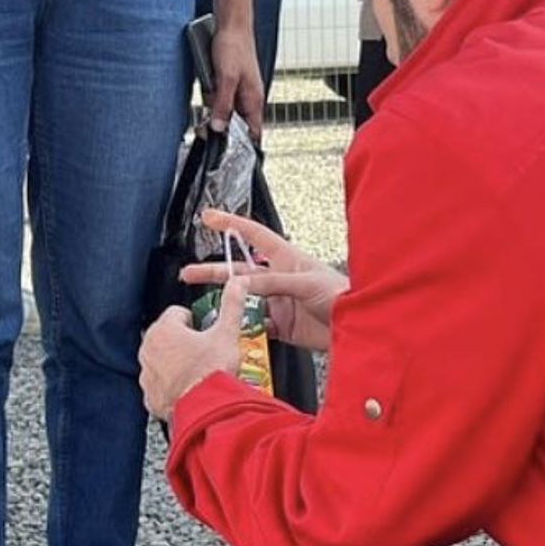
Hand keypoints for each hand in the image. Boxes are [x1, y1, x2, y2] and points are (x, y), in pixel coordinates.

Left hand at [140, 275, 250, 419]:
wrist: (206, 411)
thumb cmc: (211, 373)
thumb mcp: (227, 333)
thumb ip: (231, 304)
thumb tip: (237, 283)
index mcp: (164, 330)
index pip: (178, 312)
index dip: (196, 320)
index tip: (206, 330)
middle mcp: (149, 350)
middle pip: (168, 336)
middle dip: (185, 342)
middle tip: (206, 351)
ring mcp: (147, 374)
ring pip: (163, 361)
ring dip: (177, 363)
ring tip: (200, 371)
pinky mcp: (150, 396)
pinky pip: (160, 385)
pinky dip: (173, 386)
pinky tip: (191, 388)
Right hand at [179, 208, 347, 351]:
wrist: (356, 327)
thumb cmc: (341, 295)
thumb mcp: (304, 282)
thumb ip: (272, 282)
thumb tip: (241, 283)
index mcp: (285, 258)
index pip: (253, 235)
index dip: (231, 224)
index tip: (208, 217)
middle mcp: (278, 279)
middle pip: (239, 272)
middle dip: (213, 272)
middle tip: (188, 274)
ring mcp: (278, 303)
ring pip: (243, 300)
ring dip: (226, 303)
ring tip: (207, 309)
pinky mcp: (281, 326)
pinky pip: (255, 326)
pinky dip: (243, 327)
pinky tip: (233, 329)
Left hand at [209, 21, 265, 138]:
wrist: (230, 25)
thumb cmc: (234, 47)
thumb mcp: (226, 79)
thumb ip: (222, 104)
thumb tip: (218, 128)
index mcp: (254, 100)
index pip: (253, 133)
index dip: (242, 145)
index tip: (226, 151)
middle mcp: (248, 99)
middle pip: (236, 125)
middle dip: (221, 128)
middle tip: (206, 130)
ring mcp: (238, 92)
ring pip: (225, 112)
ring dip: (214, 111)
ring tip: (206, 104)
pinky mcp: (228, 84)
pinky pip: (218, 99)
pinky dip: (211, 99)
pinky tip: (206, 89)